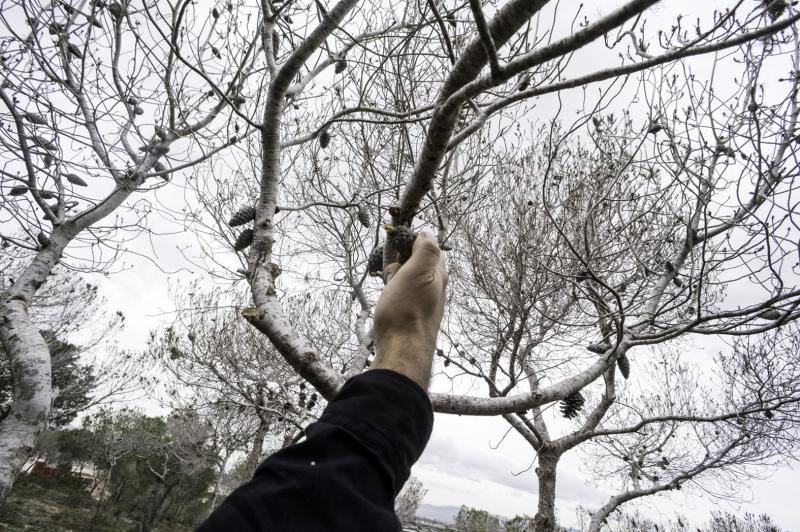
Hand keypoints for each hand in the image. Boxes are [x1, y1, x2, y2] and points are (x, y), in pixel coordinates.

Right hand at [371, 230, 447, 388]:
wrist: (402, 350)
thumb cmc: (407, 309)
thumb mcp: (419, 271)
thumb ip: (427, 249)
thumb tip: (427, 232)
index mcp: (438, 273)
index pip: (427, 245)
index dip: (409, 242)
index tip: (394, 248)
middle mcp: (434, 286)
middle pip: (414, 261)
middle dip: (398, 261)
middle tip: (390, 272)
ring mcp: (423, 300)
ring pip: (405, 277)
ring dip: (393, 277)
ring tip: (387, 288)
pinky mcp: (410, 313)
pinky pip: (400, 293)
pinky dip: (391, 291)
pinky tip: (386, 300)